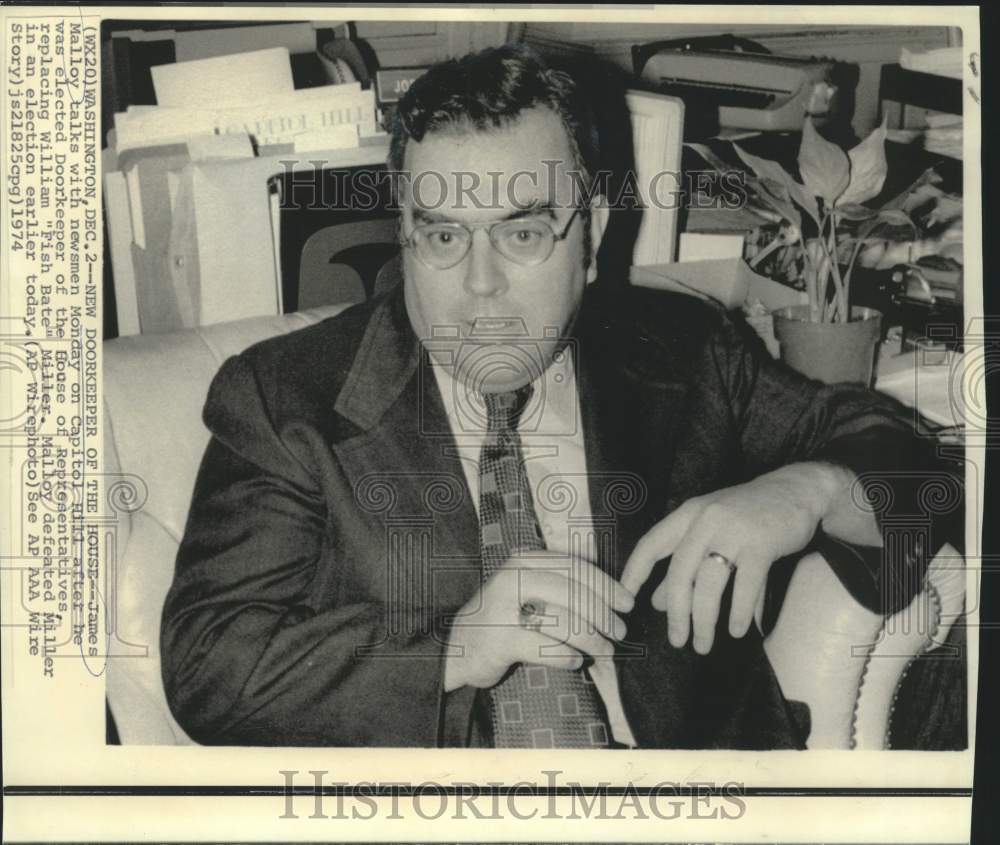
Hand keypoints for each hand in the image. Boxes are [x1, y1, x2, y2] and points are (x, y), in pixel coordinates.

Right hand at [443, 551, 634, 690]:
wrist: (459, 646)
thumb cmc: (506, 617)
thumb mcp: (530, 588)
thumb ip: (563, 585)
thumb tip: (616, 595)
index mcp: (524, 559)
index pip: (575, 567)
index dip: (606, 585)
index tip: (628, 603)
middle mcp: (512, 577)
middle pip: (573, 593)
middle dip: (604, 615)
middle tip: (620, 632)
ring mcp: (503, 607)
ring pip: (564, 621)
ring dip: (592, 640)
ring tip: (604, 651)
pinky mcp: (499, 639)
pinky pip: (546, 648)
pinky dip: (566, 657)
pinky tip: (575, 662)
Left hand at [621, 463, 844, 653]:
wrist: (797, 489)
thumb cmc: (747, 514)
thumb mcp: (710, 530)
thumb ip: (685, 563)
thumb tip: (658, 603)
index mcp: (688, 514)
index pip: (651, 544)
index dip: (634, 572)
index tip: (624, 599)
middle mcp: (706, 520)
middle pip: (680, 572)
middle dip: (676, 612)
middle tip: (677, 641)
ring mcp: (734, 530)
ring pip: (710, 583)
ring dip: (705, 620)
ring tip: (704, 644)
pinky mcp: (762, 543)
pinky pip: (746, 586)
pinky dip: (740, 612)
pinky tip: (736, 630)